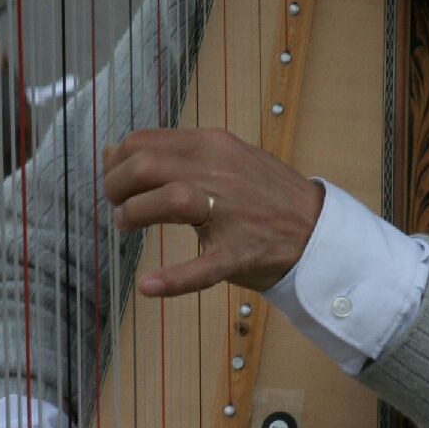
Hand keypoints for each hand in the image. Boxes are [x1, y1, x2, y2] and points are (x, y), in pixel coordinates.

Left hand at [103, 128, 323, 299]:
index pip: (143, 141)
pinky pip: (203, 266)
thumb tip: (111, 151)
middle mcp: (219, 171)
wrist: (317, 228)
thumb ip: (171, 154)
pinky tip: (149, 286)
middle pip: (147, 166)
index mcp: (211, 144)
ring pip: (170, 200)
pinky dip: (173, 279)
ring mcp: (231, 212)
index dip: (117, 162)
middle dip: (116, 186)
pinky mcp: (239, 253)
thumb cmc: (263, 195)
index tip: (115, 182)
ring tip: (127, 226)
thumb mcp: (221, 158)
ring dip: (135, 213)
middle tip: (117, 206)